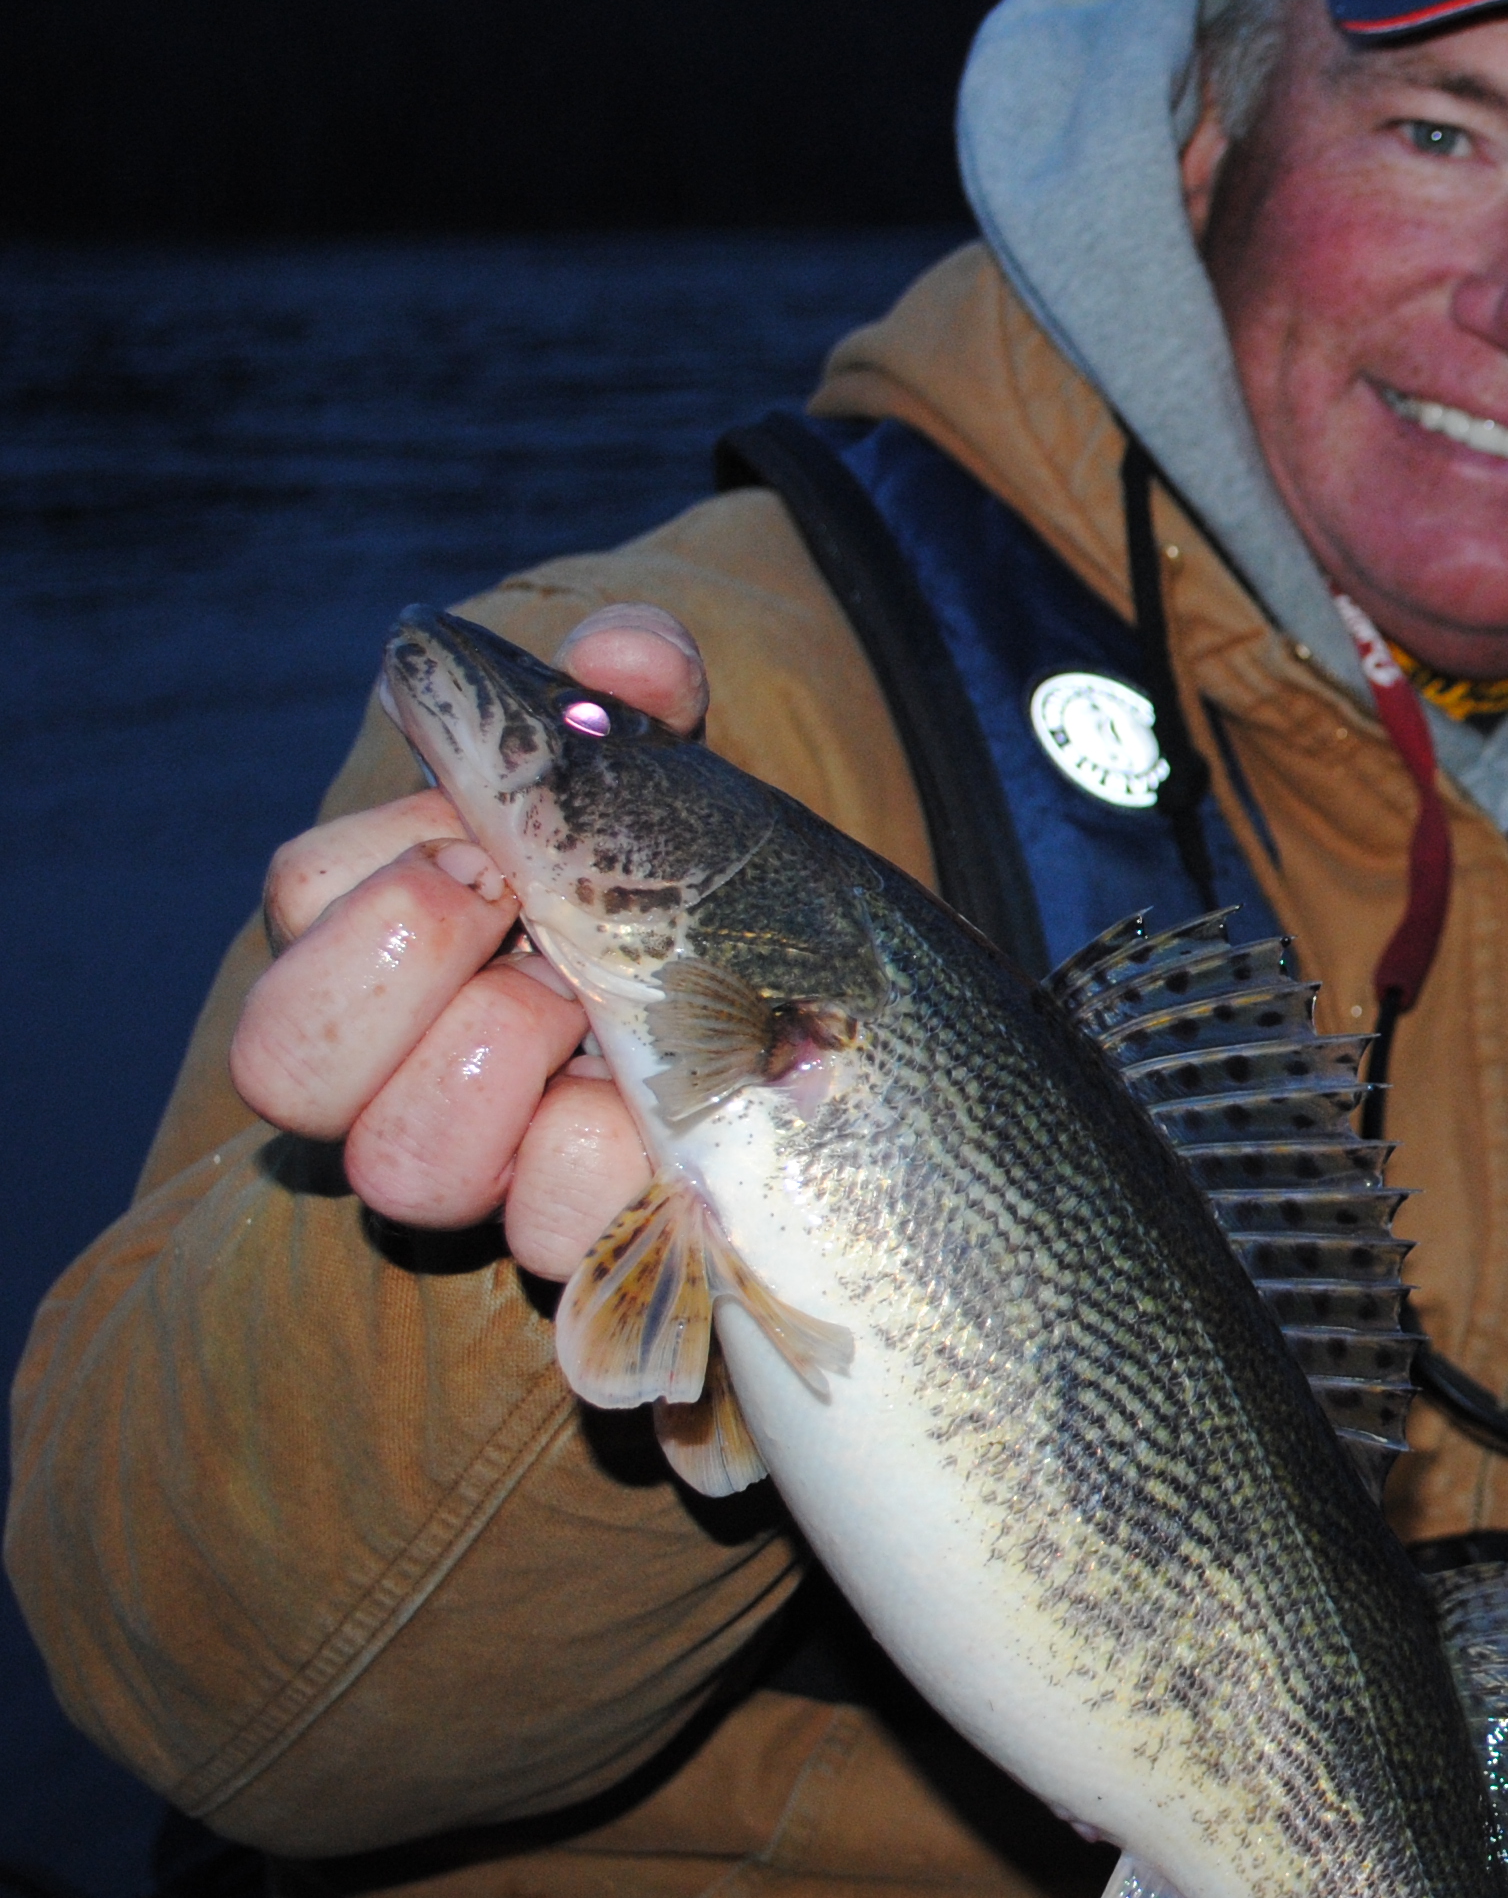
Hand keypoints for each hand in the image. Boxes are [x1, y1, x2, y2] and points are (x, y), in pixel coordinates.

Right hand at [229, 606, 706, 1277]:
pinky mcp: (580, 1242)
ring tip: (593, 1021)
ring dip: (501, 1072)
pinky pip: (550, 1233)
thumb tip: (625, 654)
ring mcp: (486, 1170)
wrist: (834, 1015)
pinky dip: (612, 1160)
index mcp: (400, 926)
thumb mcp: (670, 777)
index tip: (490, 841)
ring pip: (398, 1170)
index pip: (302, 894)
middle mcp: (406, 1062)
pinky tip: (670, 1108)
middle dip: (406, 967)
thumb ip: (635, 700)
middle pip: (282, 1062)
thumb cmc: (705, 883)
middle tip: (523, 924)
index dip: (388, 862)